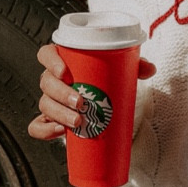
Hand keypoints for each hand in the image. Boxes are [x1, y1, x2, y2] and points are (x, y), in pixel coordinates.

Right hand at [28, 43, 156, 141]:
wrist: (103, 103)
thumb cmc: (106, 80)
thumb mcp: (121, 70)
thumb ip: (135, 66)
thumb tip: (150, 69)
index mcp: (62, 61)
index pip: (46, 54)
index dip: (50, 61)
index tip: (65, 71)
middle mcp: (52, 80)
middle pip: (45, 82)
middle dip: (61, 94)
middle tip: (81, 103)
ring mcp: (49, 100)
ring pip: (44, 104)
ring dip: (59, 113)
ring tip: (78, 121)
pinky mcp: (49, 120)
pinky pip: (37, 126)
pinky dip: (44, 130)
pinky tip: (60, 132)